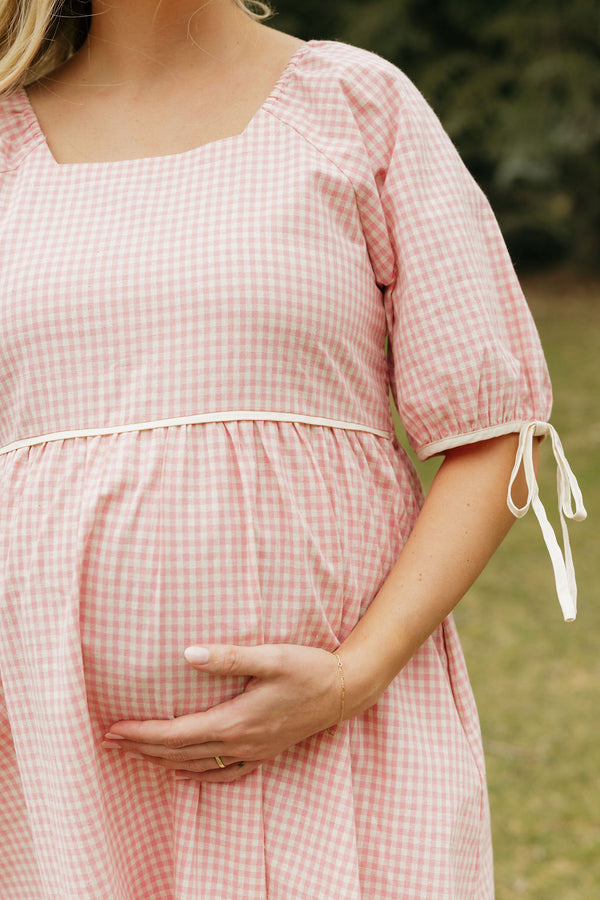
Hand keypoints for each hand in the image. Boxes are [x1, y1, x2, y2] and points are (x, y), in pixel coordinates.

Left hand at [102, 643, 342, 782]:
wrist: (345, 691)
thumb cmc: (309, 668)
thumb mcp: (271, 656)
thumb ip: (228, 657)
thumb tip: (187, 653)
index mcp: (236, 720)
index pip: (176, 734)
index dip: (142, 734)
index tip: (113, 730)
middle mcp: (241, 743)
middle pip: (180, 753)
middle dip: (141, 748)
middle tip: (110, 742)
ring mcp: (253, 752)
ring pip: (197, 765)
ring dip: (161, 760)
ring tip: (135, 753)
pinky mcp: (264, 753)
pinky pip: (224, 774)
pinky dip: (197, 775)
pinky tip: (183, 772)